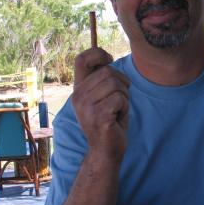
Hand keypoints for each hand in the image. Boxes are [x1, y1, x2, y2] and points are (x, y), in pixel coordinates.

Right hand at [72, 48, 129, 163]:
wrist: (106, 150)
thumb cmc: (110, 120)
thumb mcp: (103, 96)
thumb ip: (102, 79)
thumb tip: (107, 57)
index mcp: (78, 89)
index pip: (81, 59)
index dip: (98, 54)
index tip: (110, 60)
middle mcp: (78, 96)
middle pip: (108, 71)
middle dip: (122, 84)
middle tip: (119, 101)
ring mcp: (86, 107)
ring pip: (116, 84)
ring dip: (124, 97)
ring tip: (117, 110)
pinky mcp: (98, 116)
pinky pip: (120, 99)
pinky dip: (125, 107)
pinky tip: (117, 118)